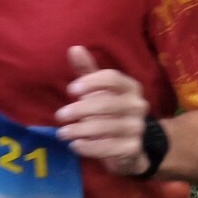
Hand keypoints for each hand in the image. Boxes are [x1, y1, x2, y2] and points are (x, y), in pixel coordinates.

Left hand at [56, 45, 152, 173]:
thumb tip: (74, 48)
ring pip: (107, 127)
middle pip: (107, 103)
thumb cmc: (110, 110)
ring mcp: (138, 128)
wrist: (131, 146)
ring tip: (62, 133)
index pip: (112, 78)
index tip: (70, 90)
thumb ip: (87, 70)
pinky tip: (75, 145)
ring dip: (81, 130)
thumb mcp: (98, 90)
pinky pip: (109, 147)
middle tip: (60, 115)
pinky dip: (89, 147)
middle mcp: (138, 105)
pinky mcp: (133, 148)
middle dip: (80, 109)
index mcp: (130, 86)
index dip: (91, 82)